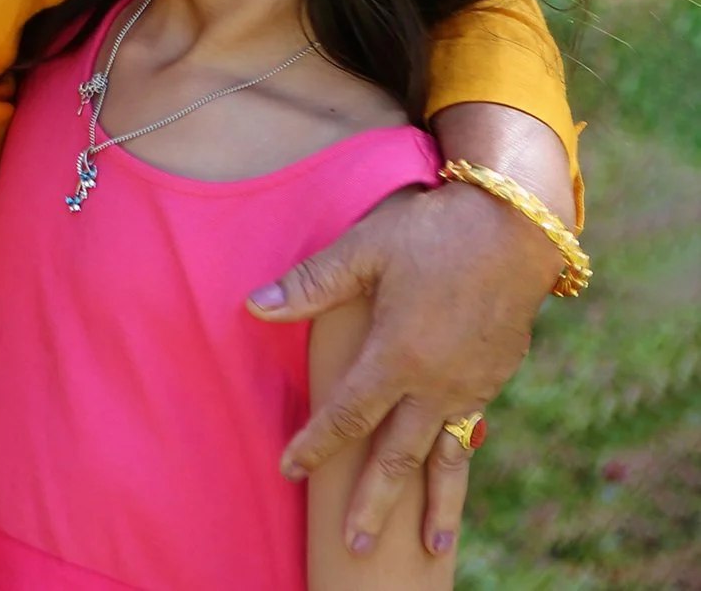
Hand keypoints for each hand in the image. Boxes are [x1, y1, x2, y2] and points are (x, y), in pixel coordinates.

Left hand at [249, 104, 571, 556]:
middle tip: (355, 546)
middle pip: (399, 456)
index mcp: (397, 357)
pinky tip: (450, 475)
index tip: (290, 469)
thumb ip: (310, 284)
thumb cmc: (432, 231)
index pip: (346, 416)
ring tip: (429, 547)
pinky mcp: (496, 377)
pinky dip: (457, 460)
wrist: (517, 225)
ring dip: (434, 504)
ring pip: (446, 457)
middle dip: (374, 503)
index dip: (315, 445)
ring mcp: (472, 385)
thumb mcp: (364, 250)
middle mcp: (436, 383)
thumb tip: (253, 305)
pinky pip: (468, 429)